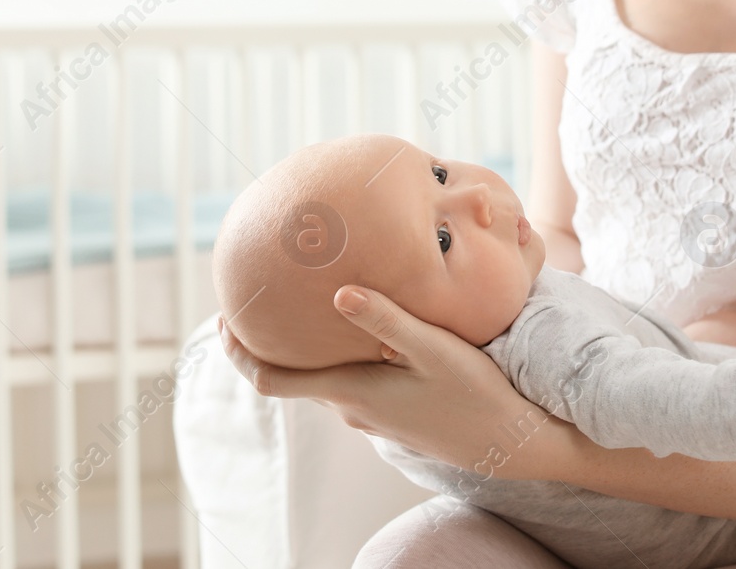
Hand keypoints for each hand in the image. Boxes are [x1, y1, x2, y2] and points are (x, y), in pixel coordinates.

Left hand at [216, 286, 569, 480]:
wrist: (514, 442)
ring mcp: (372, 416)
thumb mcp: (434, 349)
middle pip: (292, 376)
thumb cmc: (477, 393)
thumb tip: (337, 294)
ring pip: (324, 378)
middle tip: (260, 297)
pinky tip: (358, 329)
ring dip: (308, 348)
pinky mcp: (393, 414)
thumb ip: (386, 320)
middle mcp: (353, 408)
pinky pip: (350, 381)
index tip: (221, 318)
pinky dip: (339, 356)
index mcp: (352, 392)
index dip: (238, 353)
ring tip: (305, 304)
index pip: (271, 379)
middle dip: (271, 341)